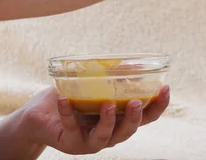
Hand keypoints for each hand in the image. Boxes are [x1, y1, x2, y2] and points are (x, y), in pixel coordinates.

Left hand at [19, 85, 169, 154]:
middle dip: (135, 118)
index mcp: (120, 120)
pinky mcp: (68, 142)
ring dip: (109, 122)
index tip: (166, 88)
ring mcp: (89, 141)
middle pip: (128, 131)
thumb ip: (112, 77)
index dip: (159, 106)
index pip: (146, 117)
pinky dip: (68, 113)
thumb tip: (133, 63)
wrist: (39, 115)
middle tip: (136, 102)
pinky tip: (65, 100)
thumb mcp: (94, 84)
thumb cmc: (72, 97)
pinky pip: (70, 128)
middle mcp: (109, 133)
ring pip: (105, 137)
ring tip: (108, 105)